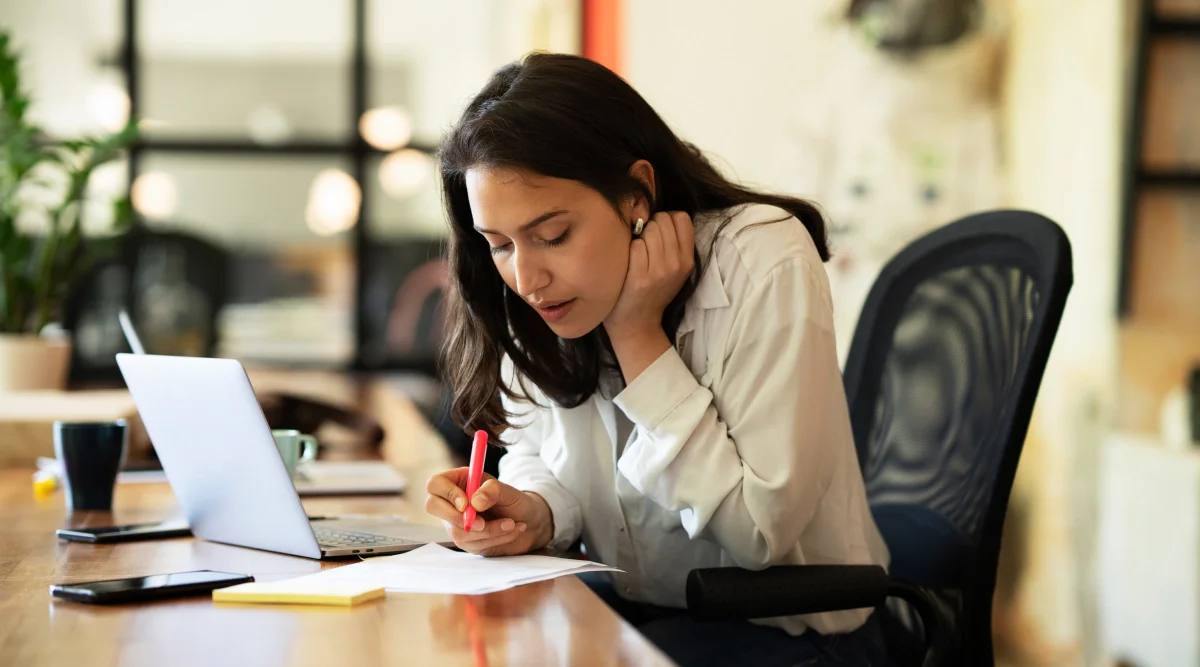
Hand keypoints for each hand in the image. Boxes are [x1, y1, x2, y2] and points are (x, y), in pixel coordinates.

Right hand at [425, 467, 553, 556]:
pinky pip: (472, 544)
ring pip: (457, 531)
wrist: (531, 522)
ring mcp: (456, 523)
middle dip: (458, 518)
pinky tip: (510, 530)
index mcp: (459, 481)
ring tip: (512, 523)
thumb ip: (493, 490)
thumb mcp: (509, 492)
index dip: (447, 494)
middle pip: (433, 506)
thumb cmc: (517, 502)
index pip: (436, 484)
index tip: (467, 504)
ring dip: (489, 530)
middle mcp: (453, 502)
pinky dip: (494, 539)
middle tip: (482, 523)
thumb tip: (474, 502)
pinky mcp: (467, 541)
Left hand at [603, 211, 694, 341]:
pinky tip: (627, 262)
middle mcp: (676, 265)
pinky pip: (634, 245)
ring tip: (636, 254)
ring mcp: (659, 271)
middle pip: (663, 220)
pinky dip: (628, 249)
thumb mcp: (674, 271)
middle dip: (650, 226)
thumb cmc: (652, 292)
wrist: (637, 324)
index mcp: (687, 260)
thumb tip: (662, 215)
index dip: (666, 218)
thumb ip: (675, 245)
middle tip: (644, 243)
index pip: (681, 218)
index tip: (658, 232)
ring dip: (638, 237)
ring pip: (648, 230)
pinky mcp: (640, 277)